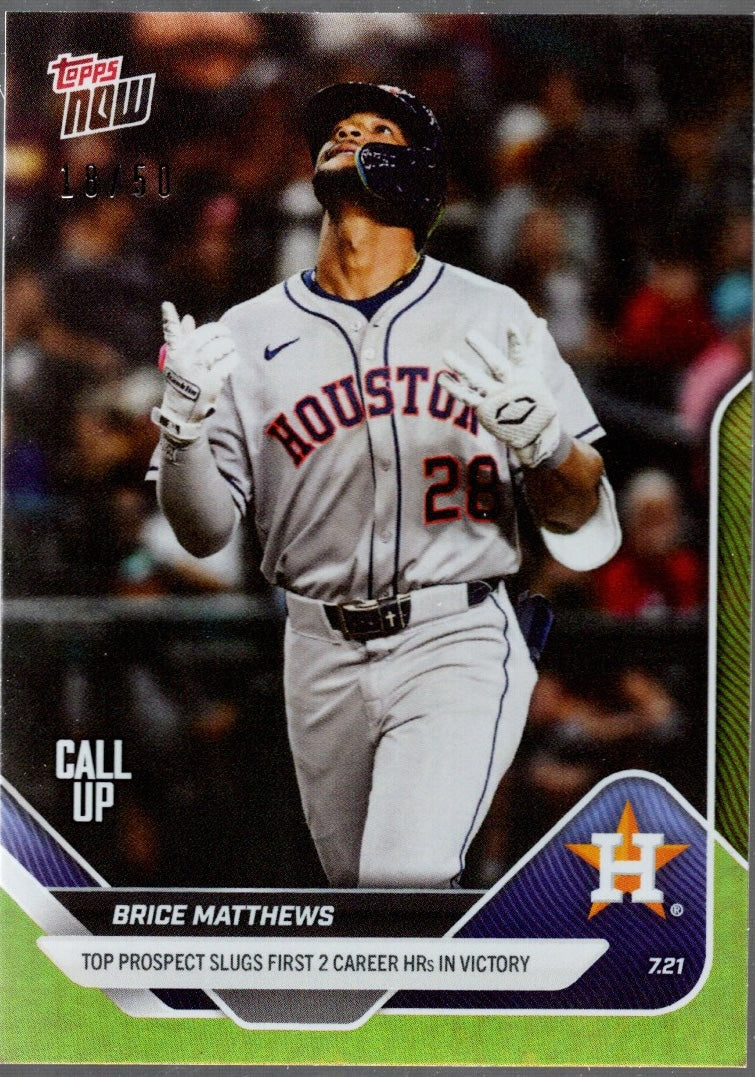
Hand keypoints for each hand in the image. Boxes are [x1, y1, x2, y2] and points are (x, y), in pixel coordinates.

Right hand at [152, 302, 239, 442]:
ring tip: (230, 345)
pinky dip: (232, 358)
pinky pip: (227, 363)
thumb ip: (183, 338)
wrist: (183, 410)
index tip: (167, 305)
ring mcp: (198, 371)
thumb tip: (188, 318)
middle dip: (218, 332)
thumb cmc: (182, 381)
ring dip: (227, 345)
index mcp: (174, 353)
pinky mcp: (212, 381)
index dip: (168, 319)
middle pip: (205, 337)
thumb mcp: (178, 360)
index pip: (170, 333)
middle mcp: (184, 360)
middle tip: (226, 333)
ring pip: (218, 349)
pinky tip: (233, 357)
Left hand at [440, 321, 562, 467]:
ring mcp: (496, 397)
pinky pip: (466, 397)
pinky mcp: (484, 409)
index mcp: (524, 372)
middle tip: (469, 334)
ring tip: (445, 354)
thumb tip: (540, 320)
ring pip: (476, 379)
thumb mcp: (535, 368)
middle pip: (496, 364)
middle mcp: (510, 384)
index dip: (516, 341)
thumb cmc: (532, 392)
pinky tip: (442, 377)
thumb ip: (533, 343)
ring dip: (460, 367)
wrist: (533, 430)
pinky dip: (453, 388)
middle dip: (484, 349)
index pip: (521, 354)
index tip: (511, 326)